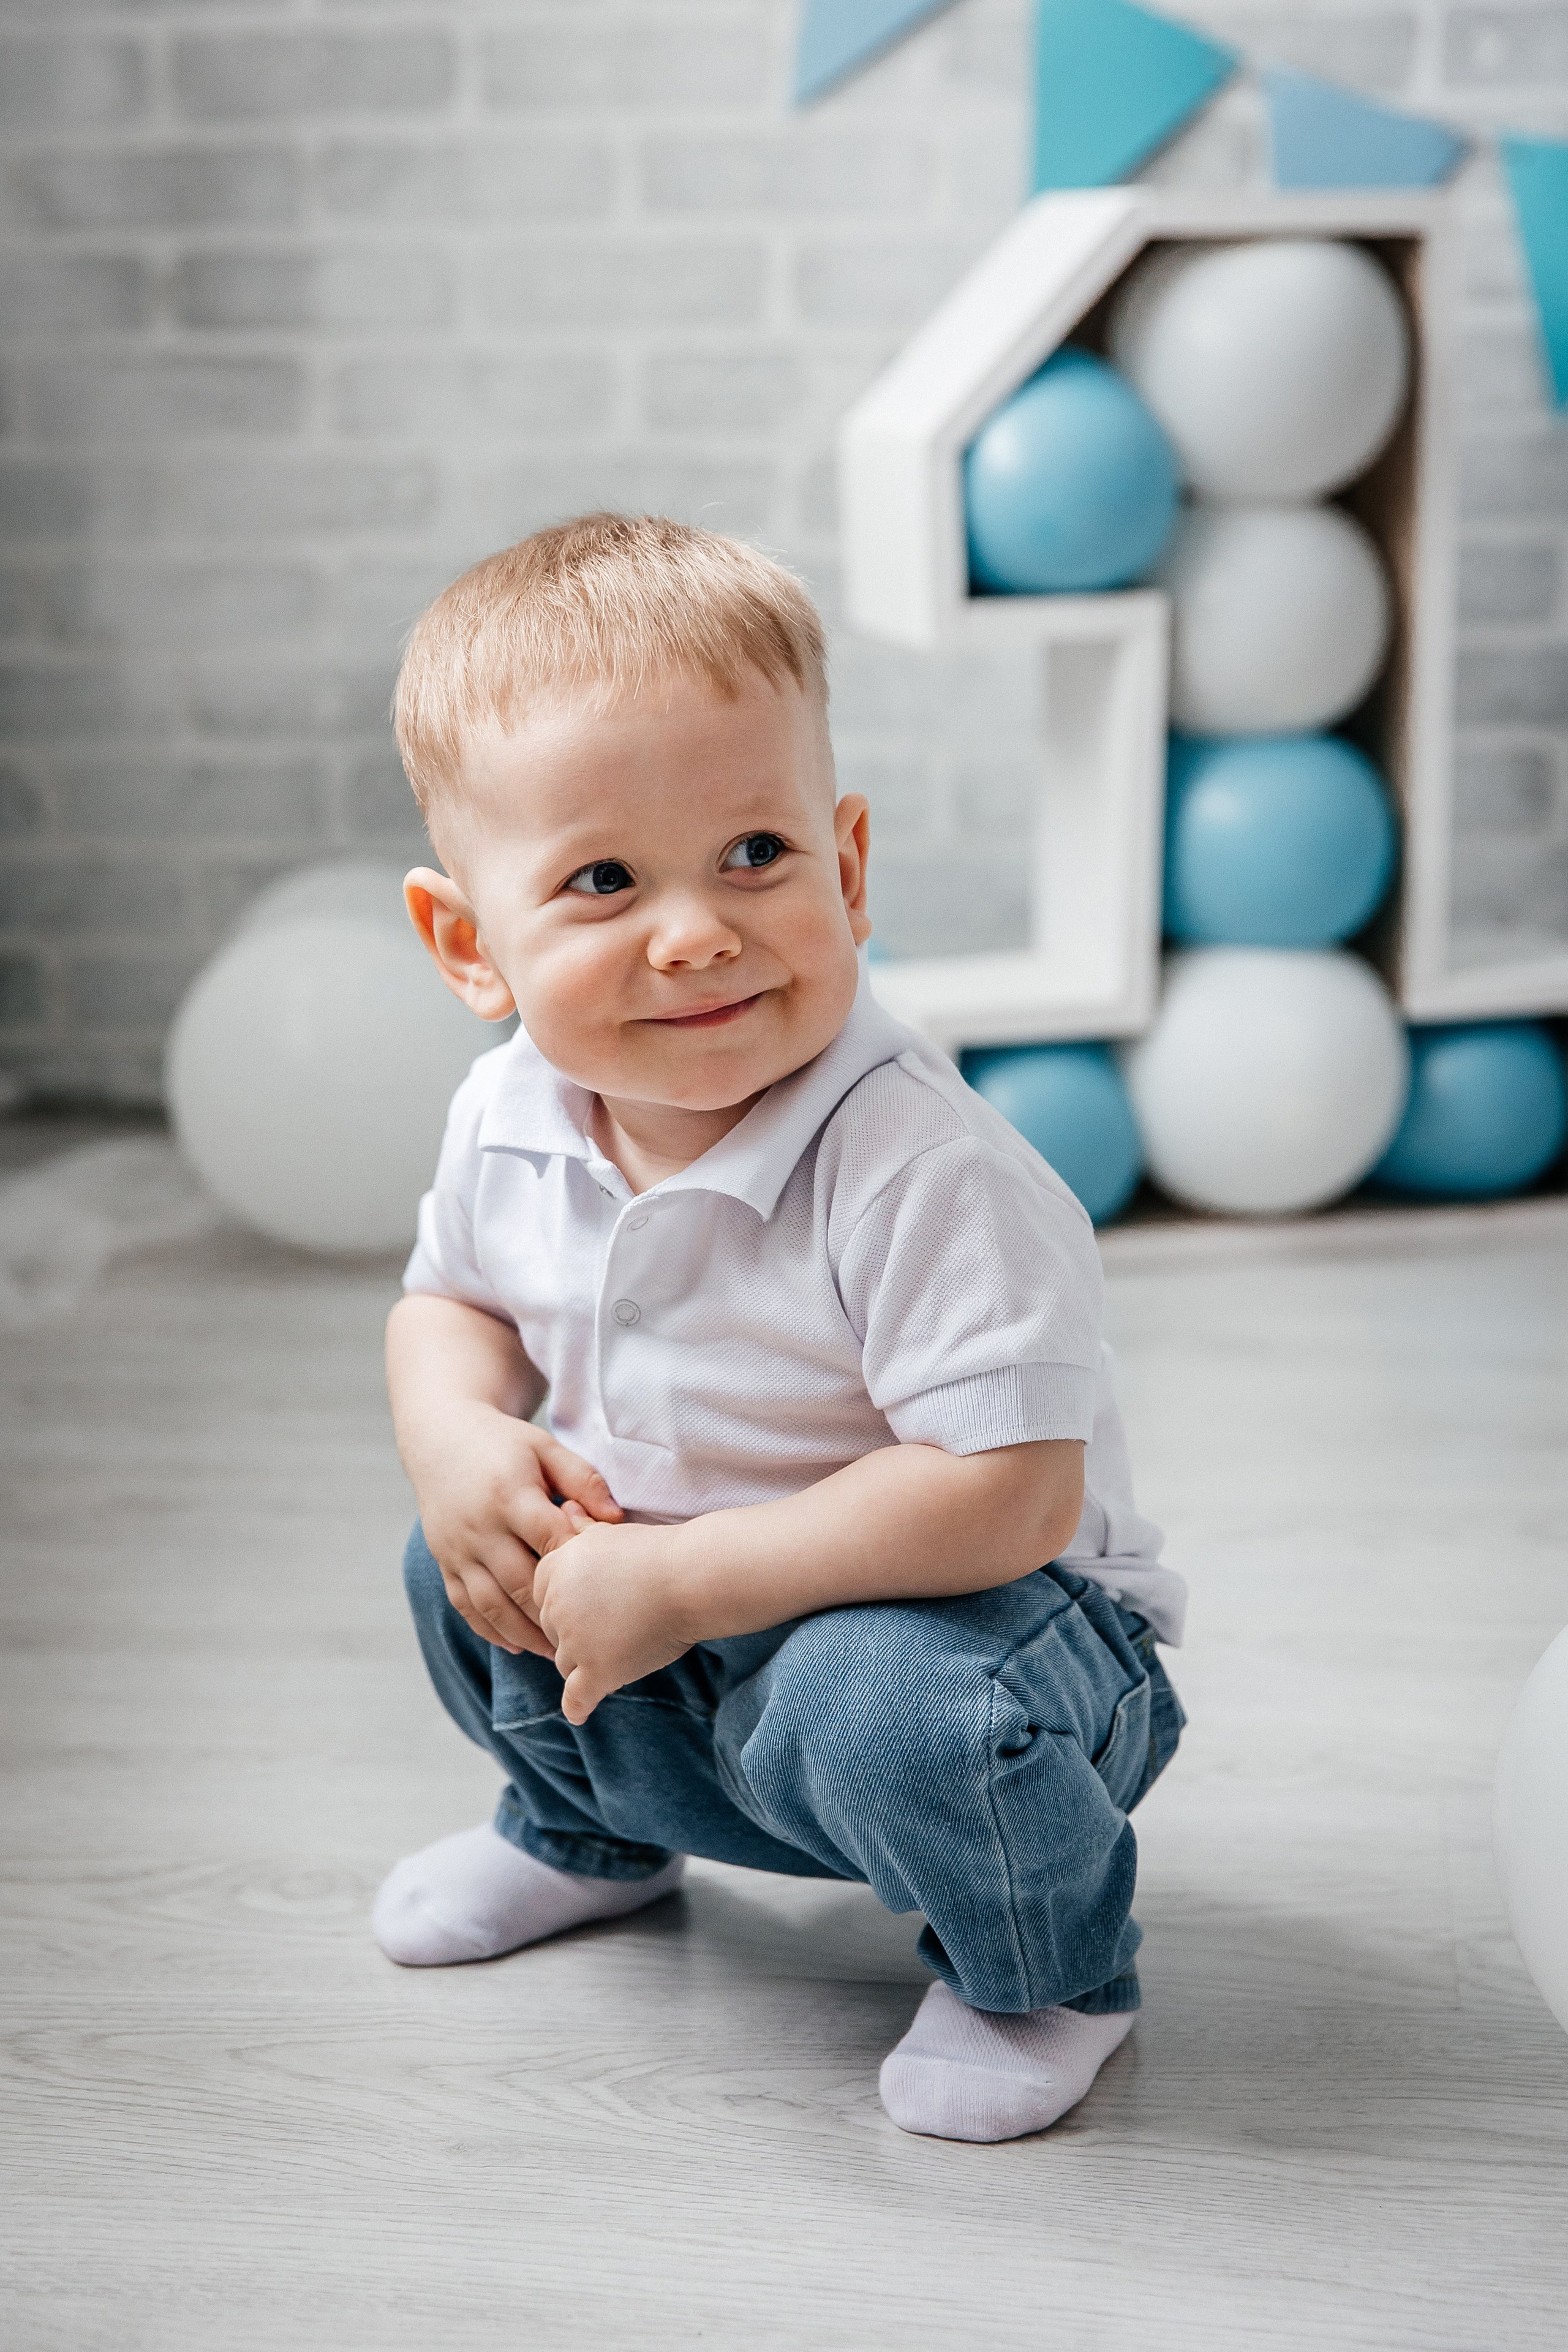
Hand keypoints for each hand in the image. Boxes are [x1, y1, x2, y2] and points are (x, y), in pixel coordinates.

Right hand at [413, 1406, 622, 1656]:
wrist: (440, 1439)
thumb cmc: (504, 1445)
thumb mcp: (545, 1447)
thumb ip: (583, 1479)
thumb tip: (616, 1519)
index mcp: (509, 1495)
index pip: (550, 1540)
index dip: (577, 1565)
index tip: (607, 1587)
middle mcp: (479, 1528)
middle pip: (520, 1582)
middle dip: (553, 1614)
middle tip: (588, 1638)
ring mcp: (458, 1550)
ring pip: (491, 1604)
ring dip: (524, 1634)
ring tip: (556, 1654)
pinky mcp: (445, 1563)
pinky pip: (466, 1606)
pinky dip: (490, 1630)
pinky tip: (518, 1645)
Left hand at [531, 1518, 694, 1724]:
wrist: (690, 1577)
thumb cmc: (657, 1552)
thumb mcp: (611, 1534)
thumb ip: (581, 1528)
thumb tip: (565, 1510)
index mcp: (554, 1569)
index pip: (543, 1597)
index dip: (569, 1602)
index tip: (596, 1601)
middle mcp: (555, 1605)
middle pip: (553, 1631)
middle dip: (576, 1631)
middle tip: (614, 1623)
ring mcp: (574, 1641)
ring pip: (566, 1661)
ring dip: (585, 1661)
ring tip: (619, 1649)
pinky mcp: (597, 1671)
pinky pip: (576, 1696)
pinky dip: (577, 1705)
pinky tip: (578, 1712)